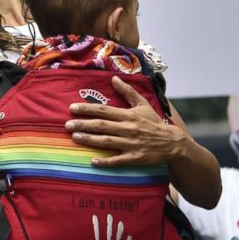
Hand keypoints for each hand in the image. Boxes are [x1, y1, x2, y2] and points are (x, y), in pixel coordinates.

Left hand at [65, 76, 185, 165]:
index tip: (72, 108)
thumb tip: (114, 78)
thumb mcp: (142, 104)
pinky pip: (118, 160)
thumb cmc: (154, 122)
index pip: (104, 110)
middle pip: (102, 125)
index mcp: (128, 115)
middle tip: (66, 124)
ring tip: (74, 137)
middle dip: (83, 124)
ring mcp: (130, 144)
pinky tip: (92, 161)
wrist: (172, 142)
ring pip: (106, 141)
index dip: (87, 108)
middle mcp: (128, 128)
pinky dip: (105, 161)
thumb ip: (127, 92)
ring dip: (89, 139)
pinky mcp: (134, 158)